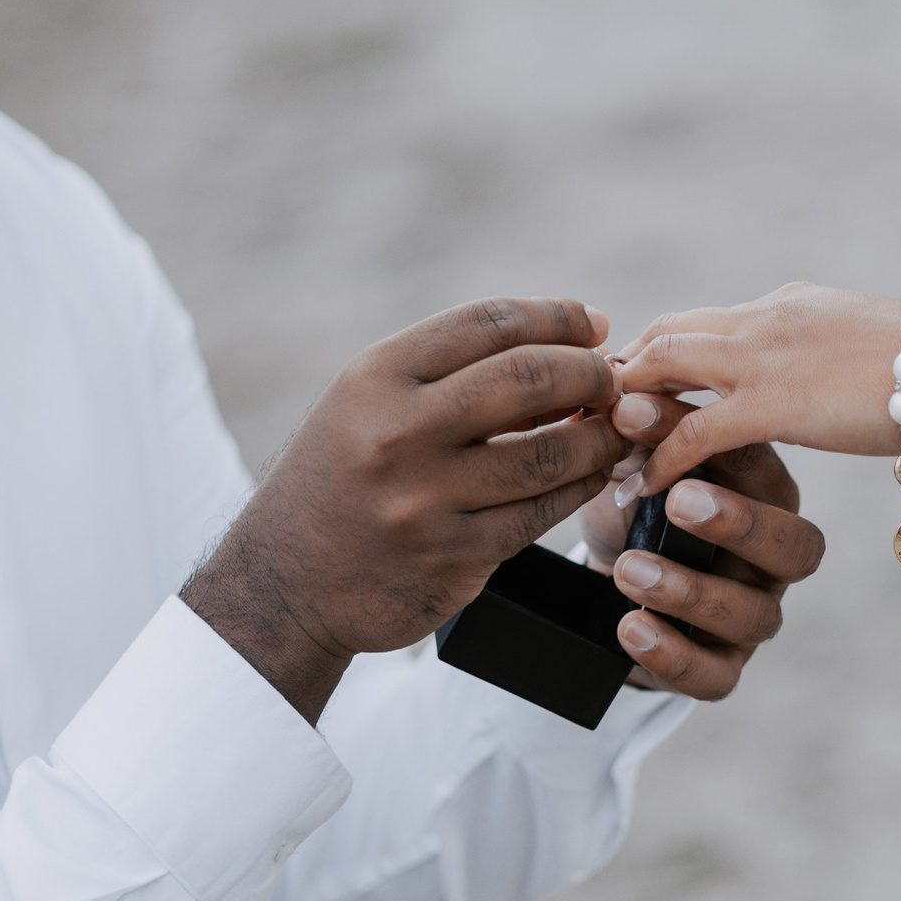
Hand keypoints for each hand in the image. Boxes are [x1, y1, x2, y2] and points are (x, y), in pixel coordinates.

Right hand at [184, 298, 626, 717]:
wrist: (285, 583)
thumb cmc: (342, 478)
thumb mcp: (368, 405)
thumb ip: (451, 373)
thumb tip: (568, 342)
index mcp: (376, 378)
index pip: (489, 323)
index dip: (555, 317)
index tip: (592, 324)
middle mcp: (397, 433)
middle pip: (528, 378)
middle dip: (589, 372)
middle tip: (613, 379)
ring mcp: (425, 500)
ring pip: (547, 453)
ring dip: (599, 436)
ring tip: (615, 428)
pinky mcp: (452, 558)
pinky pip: (539, 515)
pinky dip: (579, 488)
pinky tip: (592, 474)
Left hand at [574, 396, 825, 699]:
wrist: (604, 582)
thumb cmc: (636, 508)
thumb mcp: (632, 467)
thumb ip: (639, 438)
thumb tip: (626, 399)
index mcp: (766, 497)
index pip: (762, 468)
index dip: (720, 448)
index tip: (654, 425)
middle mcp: (773, 559)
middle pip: (796, 548)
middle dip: (739, 524)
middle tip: (677, 501)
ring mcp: (753, 616)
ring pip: (752, 616)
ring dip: (689, 591)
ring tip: (628, 569)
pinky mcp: (722, 668)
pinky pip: (714, 675)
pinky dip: (672, 654)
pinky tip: (630, 627)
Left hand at [611, 283, 900, 493]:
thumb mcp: (864, 345)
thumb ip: (825, 356)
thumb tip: (822, 376)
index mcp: (786, 306)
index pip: (701, 321)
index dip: (657, 352)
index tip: (633, 389)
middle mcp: (763, 319)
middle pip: (663, 332)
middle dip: (623, 375)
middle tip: (598, 423)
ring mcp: (764, 356)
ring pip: (660, 367)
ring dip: (625, 409)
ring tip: (601, 453)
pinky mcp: (774, 402)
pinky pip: (693, 430)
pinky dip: (657, 457)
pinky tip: (639, 489)